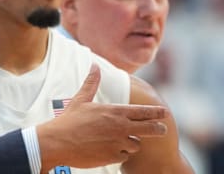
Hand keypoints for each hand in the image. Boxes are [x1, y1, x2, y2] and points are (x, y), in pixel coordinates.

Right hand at [38, 63, 167, 171]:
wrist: (59, 142)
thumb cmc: (70, 120)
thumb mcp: (82, 99)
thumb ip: (92, 82)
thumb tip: (94, 65)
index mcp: (115, 111)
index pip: (143, 112)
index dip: (156, 112)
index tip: (165, 113)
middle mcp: (120, 128)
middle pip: (149, 129)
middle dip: (157, 128)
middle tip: (162, 129)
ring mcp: (118, 144)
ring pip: (136, 144)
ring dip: (132, 142)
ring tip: (122, 139)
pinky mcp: (112, 157)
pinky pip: (124, 156)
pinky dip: (121, 152)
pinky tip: (111, 148)